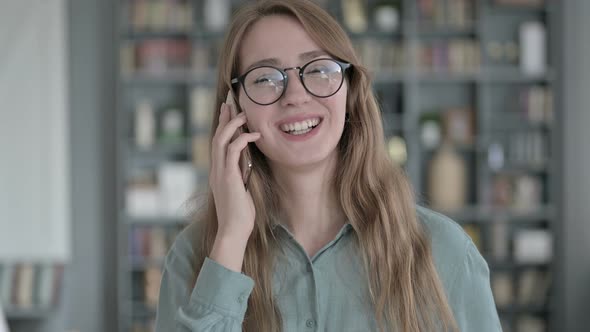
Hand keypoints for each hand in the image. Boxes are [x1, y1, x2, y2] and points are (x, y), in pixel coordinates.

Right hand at [209, 102, 260, 241]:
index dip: (222, 126)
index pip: (218, 144)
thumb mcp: (242, 189)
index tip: (228, 113)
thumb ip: (241, 175)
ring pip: (221, 140)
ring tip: (244, 114)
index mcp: (218, 172)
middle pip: (216, 136)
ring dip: (232, 124)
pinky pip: (232, 151)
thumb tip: (248, 163)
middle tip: (230, 103)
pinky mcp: (228, 177)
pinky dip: (243, 139)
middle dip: (223, 118)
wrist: (233, 230)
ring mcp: (219, 173)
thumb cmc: (240, 215)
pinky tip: (255, 135)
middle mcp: (216, 170)